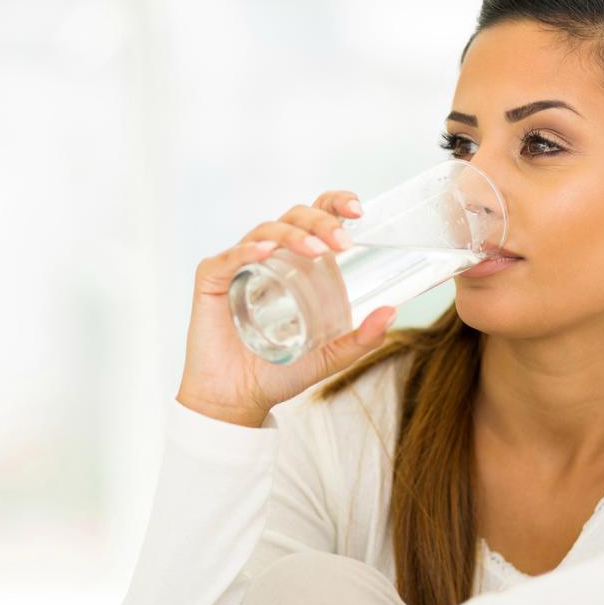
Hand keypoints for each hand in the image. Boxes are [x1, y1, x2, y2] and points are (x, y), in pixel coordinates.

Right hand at [176, 190, 398, 427]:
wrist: (238, 400)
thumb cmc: (278, 373)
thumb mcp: (330, 356)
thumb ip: (362, 338)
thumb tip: (392, 312)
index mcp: (296, 263)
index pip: (315, 218)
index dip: (335, 204)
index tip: (359, 211)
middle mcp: (268, 256)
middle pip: (294, 218)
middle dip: (322, 222)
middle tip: (343, 243)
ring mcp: (238, 265)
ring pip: (265, 231)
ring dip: (293, 235)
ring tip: (316, 250)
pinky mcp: (211, 279)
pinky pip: (230, 257)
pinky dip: (248, 250)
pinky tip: (265, 253)